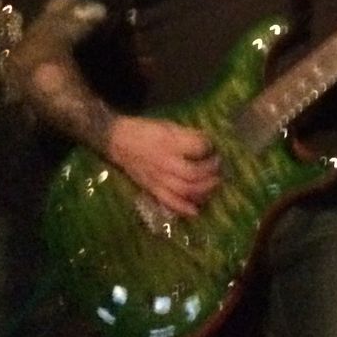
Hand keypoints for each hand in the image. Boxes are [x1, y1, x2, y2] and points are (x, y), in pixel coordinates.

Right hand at [105, 115, 220, 216]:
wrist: (118, 140)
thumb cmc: (146, 130)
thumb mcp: (169, 125)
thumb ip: (188, 136)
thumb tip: (209, 144)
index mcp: (170, 143)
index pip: (198, 147)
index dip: (210, 147)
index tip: (214, 147)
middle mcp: (165, 163)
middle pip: (194, 173)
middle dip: (212, 172)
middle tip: (219, 167)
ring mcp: (158, 178)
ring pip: (185, 190)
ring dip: (204, 189)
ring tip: (214, 184)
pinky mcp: (152, 189)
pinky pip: (169, 202)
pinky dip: (184, 209)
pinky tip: (196, 210)